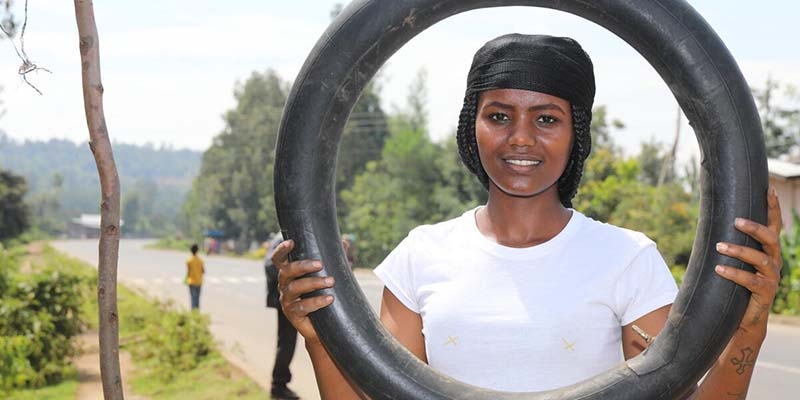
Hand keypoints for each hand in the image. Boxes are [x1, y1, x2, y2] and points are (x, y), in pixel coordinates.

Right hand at [271, 239, 335, 344]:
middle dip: (303, 266)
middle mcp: (285, 286)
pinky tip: (330, 299)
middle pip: (286, 271)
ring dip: (313, 283)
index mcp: (290, 274)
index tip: (292, 242)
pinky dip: (317, 302)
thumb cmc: (325, 295)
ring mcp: (287, 301)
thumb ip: (335, 260)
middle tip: (320, 264)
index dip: (282, 250)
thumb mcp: (330, 275)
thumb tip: (345, 242)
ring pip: (295, 288)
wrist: (324, 326)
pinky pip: (302, 307)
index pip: (279, 260)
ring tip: (331, 281)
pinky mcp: (293, 315)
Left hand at [714, 186, 782, 334]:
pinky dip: (734, 273)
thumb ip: (729, 242)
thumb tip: (709, 220)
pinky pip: (750, 281)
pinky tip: (719, 268)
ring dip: (739, 250)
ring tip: (720, 245)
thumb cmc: (736, 284)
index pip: (774, 225)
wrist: (744, 318)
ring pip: (760, 259)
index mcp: (768, 251)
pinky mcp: (764, 293)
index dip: (773, 207)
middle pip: (771, 239)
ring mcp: (771, 277)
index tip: (768, 188)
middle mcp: (773, 261)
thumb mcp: (735, 261)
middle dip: (755, 228)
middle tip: (736, 221)